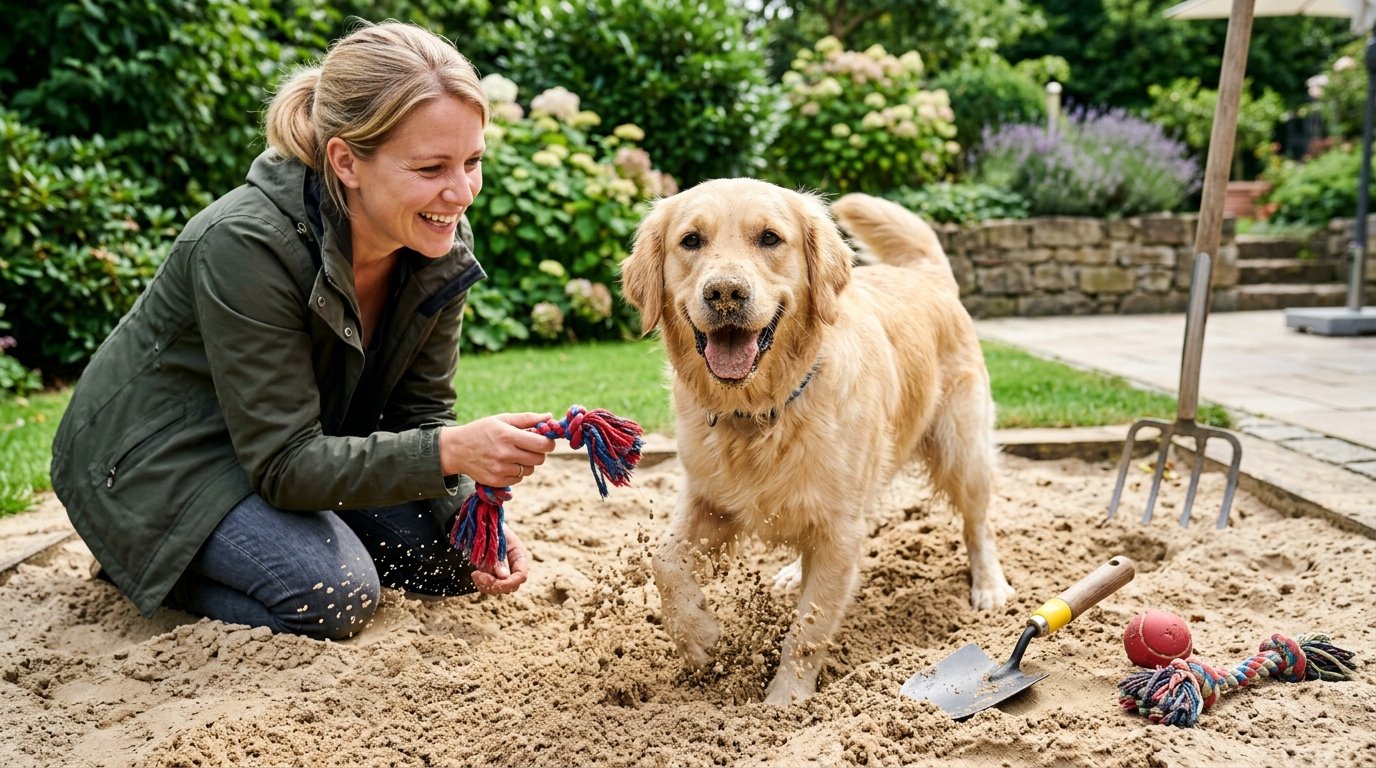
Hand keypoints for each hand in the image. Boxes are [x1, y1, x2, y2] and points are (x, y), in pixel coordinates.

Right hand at [441, 412, 556, 486]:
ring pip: (530, 470)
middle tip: (529, 447)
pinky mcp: (497, 481)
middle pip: (539, 459)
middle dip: (538, 452)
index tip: (546, 440)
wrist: (456, 449)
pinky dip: (516, 472)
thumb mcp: (502, 419)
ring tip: (514, 454)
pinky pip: (518, 479)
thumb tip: (550, 417)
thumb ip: (527, 418)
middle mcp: (505, 454)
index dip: (549, 443)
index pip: (542, 444)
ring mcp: (500, 470)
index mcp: (508, 436)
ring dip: (527, 463)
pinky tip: (505, 463)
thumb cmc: (482, 431)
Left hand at [471, 524, 528, 594]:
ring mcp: (503, 571)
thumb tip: (503, 576)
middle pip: (511, 586)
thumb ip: (498, 558)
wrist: (479, 521)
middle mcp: (513, 565)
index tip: (490, 580)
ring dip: (488, 586)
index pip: (521, 575)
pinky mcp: (493, 574)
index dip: (509, 582)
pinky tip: (475, 574)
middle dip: (496, 585)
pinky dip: (483, 584)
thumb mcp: (493, 540)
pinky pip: (491, 586)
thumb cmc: (488, 526)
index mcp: (518, 554)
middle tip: (477, 575)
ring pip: (501, 589)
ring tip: (475, 574)